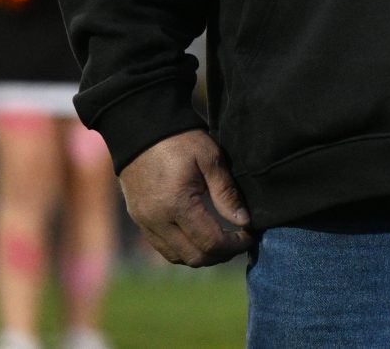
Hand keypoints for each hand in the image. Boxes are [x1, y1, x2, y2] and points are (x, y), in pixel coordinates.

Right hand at [118, 128, 253, 267]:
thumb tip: (244, 221)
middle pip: (193, 257)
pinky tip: (200, 237)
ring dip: (202, 255)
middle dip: (221, 255)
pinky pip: (163, 248)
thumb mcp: (211, 159)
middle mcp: (157, 221)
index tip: (250, 235)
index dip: (235, 245)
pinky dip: (184, 249)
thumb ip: (227, 193)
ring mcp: (145, 223)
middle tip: (239, 242)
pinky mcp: (139, 221)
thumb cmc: (180, 141)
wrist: (141, 131)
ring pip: (177, 257)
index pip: (210, 242)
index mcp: (177, 205)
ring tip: (223, 242)